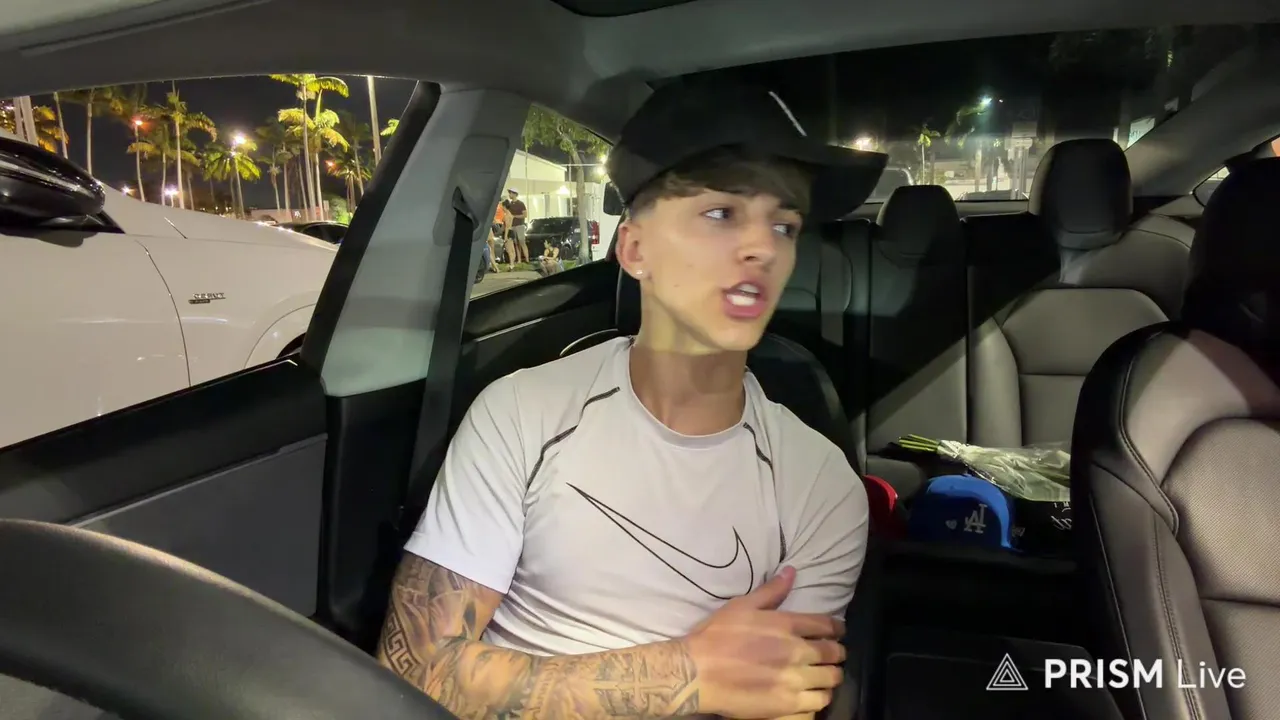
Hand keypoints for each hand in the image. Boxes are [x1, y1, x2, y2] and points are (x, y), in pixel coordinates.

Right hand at [683, 566, 845, 718]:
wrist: (696, 672)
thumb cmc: (716, 636)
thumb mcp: (742, 606)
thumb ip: (771, 591)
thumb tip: (792, 571)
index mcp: (787, 626)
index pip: (827, 626)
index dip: (837, 629)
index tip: (838, 632)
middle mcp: (797, 653)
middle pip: (834, 655)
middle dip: (837, 654)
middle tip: (833, 656)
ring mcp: (793, 682)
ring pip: (830, 682)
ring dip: (829, 679)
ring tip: (822, 679)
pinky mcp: (786, 707)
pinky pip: (816, 706)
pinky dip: (817, 701)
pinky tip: (810, 697)